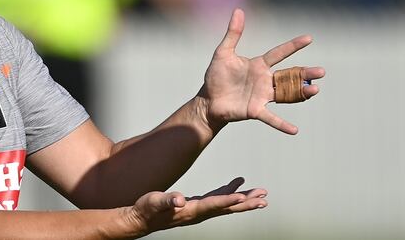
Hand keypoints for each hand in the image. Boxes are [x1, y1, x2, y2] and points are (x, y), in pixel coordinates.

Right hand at [125, 177, 266, 235]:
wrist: (140, 219)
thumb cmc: (146, 210)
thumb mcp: (153, 202)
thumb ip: (167, 200)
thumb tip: (178, 199)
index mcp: (191, 211)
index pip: (213, 205)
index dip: (228, 200)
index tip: (245, 197)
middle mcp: (199, 213)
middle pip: (227, 208)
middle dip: (246, 203)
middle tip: (264, 198)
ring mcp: (199, 210)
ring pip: (226, 204)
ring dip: (243, 198)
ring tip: (260, 194)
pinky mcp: (196, 206)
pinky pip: (217, 198)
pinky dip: (229, 191)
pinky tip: (237, 185)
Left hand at [199, 9, 324, 134]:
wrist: (208, 100)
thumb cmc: (216, 76)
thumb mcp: (223, 53)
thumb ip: (233, 33)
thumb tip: (238, 10)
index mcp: (259, 65)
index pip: (279, 53)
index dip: (293, 46)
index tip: (309, 38)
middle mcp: (264, 80)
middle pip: (289, 75)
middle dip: (305, 73)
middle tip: (321, 72)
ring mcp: (262, 96)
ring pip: (286, 94)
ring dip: (301, 93)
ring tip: (315, 91)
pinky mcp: (255, 110)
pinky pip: (271, 117)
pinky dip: (282, 124)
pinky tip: (294, 130)